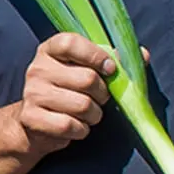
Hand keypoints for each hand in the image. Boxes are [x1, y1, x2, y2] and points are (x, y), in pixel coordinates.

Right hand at [14, 33, 116, 158]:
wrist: (35, 123)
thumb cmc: (68, 92)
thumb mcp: (85, 70)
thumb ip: (111, 60)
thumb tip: (142, 54)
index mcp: (50, 50)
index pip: (71, 43)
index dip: (96, 55)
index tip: (110, 69)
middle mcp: (37, 69)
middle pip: (87, 79)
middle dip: (102, 94)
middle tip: (98, 98)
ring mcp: (32, 93)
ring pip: (83, 106)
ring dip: (94, 115)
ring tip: (86, 114)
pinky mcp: (31, 118)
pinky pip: (70, 126)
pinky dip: (81, 130)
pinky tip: (74, 126)